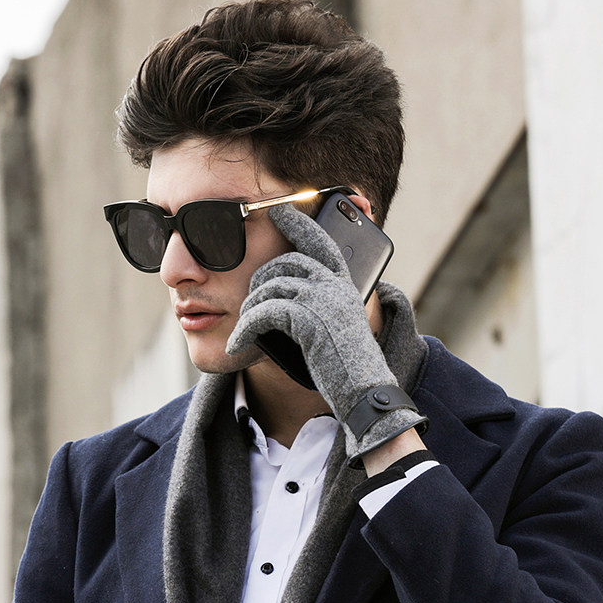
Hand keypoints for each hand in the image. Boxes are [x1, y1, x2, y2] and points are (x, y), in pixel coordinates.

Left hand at [227, 202, 425, 458]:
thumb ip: (321, 305)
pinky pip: (263, 312)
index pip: (320, 242)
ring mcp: (323, 299)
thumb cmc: (347, 365)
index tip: (279, 211)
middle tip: (250, 304)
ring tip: (244, 329)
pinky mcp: (308, 318)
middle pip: (285, 263)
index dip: (299, 225)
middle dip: (259, 281)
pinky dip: (245, 329)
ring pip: (270, 287)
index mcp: (344, 284)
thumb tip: (286, 296)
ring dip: (250, 309)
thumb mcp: (337, 327)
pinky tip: (238, 344)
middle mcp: (335, 285)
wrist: (364, 390)